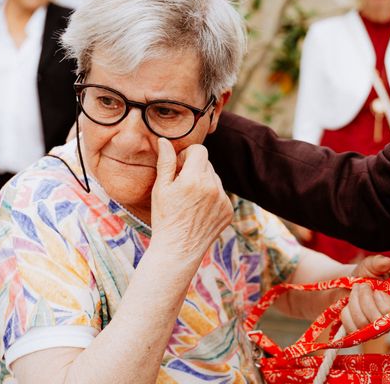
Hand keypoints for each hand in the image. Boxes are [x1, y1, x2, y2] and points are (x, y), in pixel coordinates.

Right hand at [150, 138, 232, 261]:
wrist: (178, 250)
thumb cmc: (164, 217)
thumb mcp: (161, 188)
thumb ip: (166, 162)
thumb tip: (164, 140)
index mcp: (194, 179)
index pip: (199, 151)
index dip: (187, 155)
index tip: (178, 167)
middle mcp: (212, 187)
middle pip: (207, 164)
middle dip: (194, 169)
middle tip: (181, 186)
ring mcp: (223, 200)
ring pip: (215, 178)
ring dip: (204, 182)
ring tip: (190, 201)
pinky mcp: (229, 211)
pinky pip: (221, 194)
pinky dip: (211, 197)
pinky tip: (198, 211)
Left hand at [341, 255, 389, 332]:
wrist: (345, 287)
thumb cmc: (363, 277)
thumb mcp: (369, 267)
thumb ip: (377, 263)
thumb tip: (386, 262)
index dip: (381, 300)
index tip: (373, 287)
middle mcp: (389, 321)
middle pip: (377, 319)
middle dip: (364, 298)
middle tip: (361, 286)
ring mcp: (374, 330)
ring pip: (362, 323)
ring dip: (354, 303)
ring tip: (354, 292)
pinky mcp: (359, 335)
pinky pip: (351, 328)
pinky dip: (346, 313)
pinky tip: (348, 305)